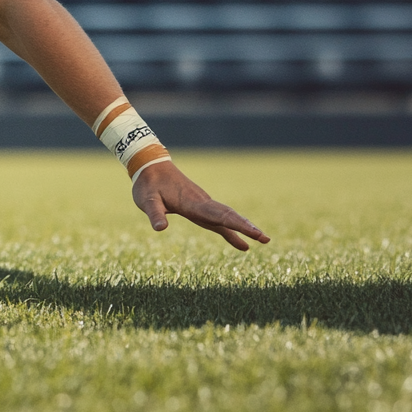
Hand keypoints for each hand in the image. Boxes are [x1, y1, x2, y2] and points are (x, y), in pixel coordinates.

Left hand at [132, 160, 269, 250]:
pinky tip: (242, 244)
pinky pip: (219, 220)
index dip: (237, 225)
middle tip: (265, 238)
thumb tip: (160, 228)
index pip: (218, 215)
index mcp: (191, 202)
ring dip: (244, 227)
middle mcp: (201, 203)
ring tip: (263, 239)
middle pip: (228, 216)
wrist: (151, 166)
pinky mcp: (200, 207)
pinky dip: (231, 231)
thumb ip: (154, 213)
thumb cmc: (148, 184)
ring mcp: (203, 204)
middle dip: (247, 227)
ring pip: (227, 217)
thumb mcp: (146, 200)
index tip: (254, 233)